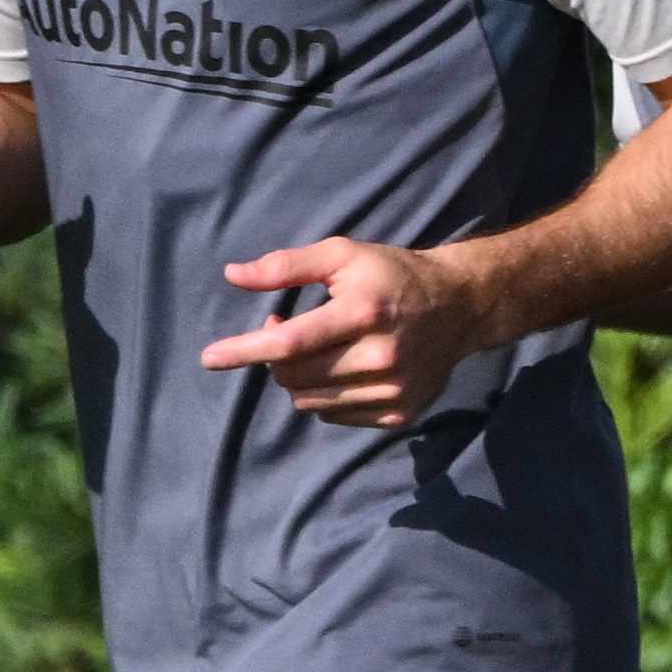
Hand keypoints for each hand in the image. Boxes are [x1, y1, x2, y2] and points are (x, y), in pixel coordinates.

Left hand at [200, 236, 492, 429]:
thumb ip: (285, 266)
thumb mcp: (342, 255)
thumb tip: (233, 275)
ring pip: (309, 401)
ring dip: (298, 378)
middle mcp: (380, 356)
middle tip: (282, 330)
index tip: (209, 358)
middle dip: (274, 358)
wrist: (461, 306)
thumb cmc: (392, 274)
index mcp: (364, 312)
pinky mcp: (399, 413)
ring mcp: (392, 391)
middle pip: (295, 376)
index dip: (246, 350)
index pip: (292, 341)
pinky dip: (324, 395)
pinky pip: (334, 416)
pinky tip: (342, 368)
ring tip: (318, 348)